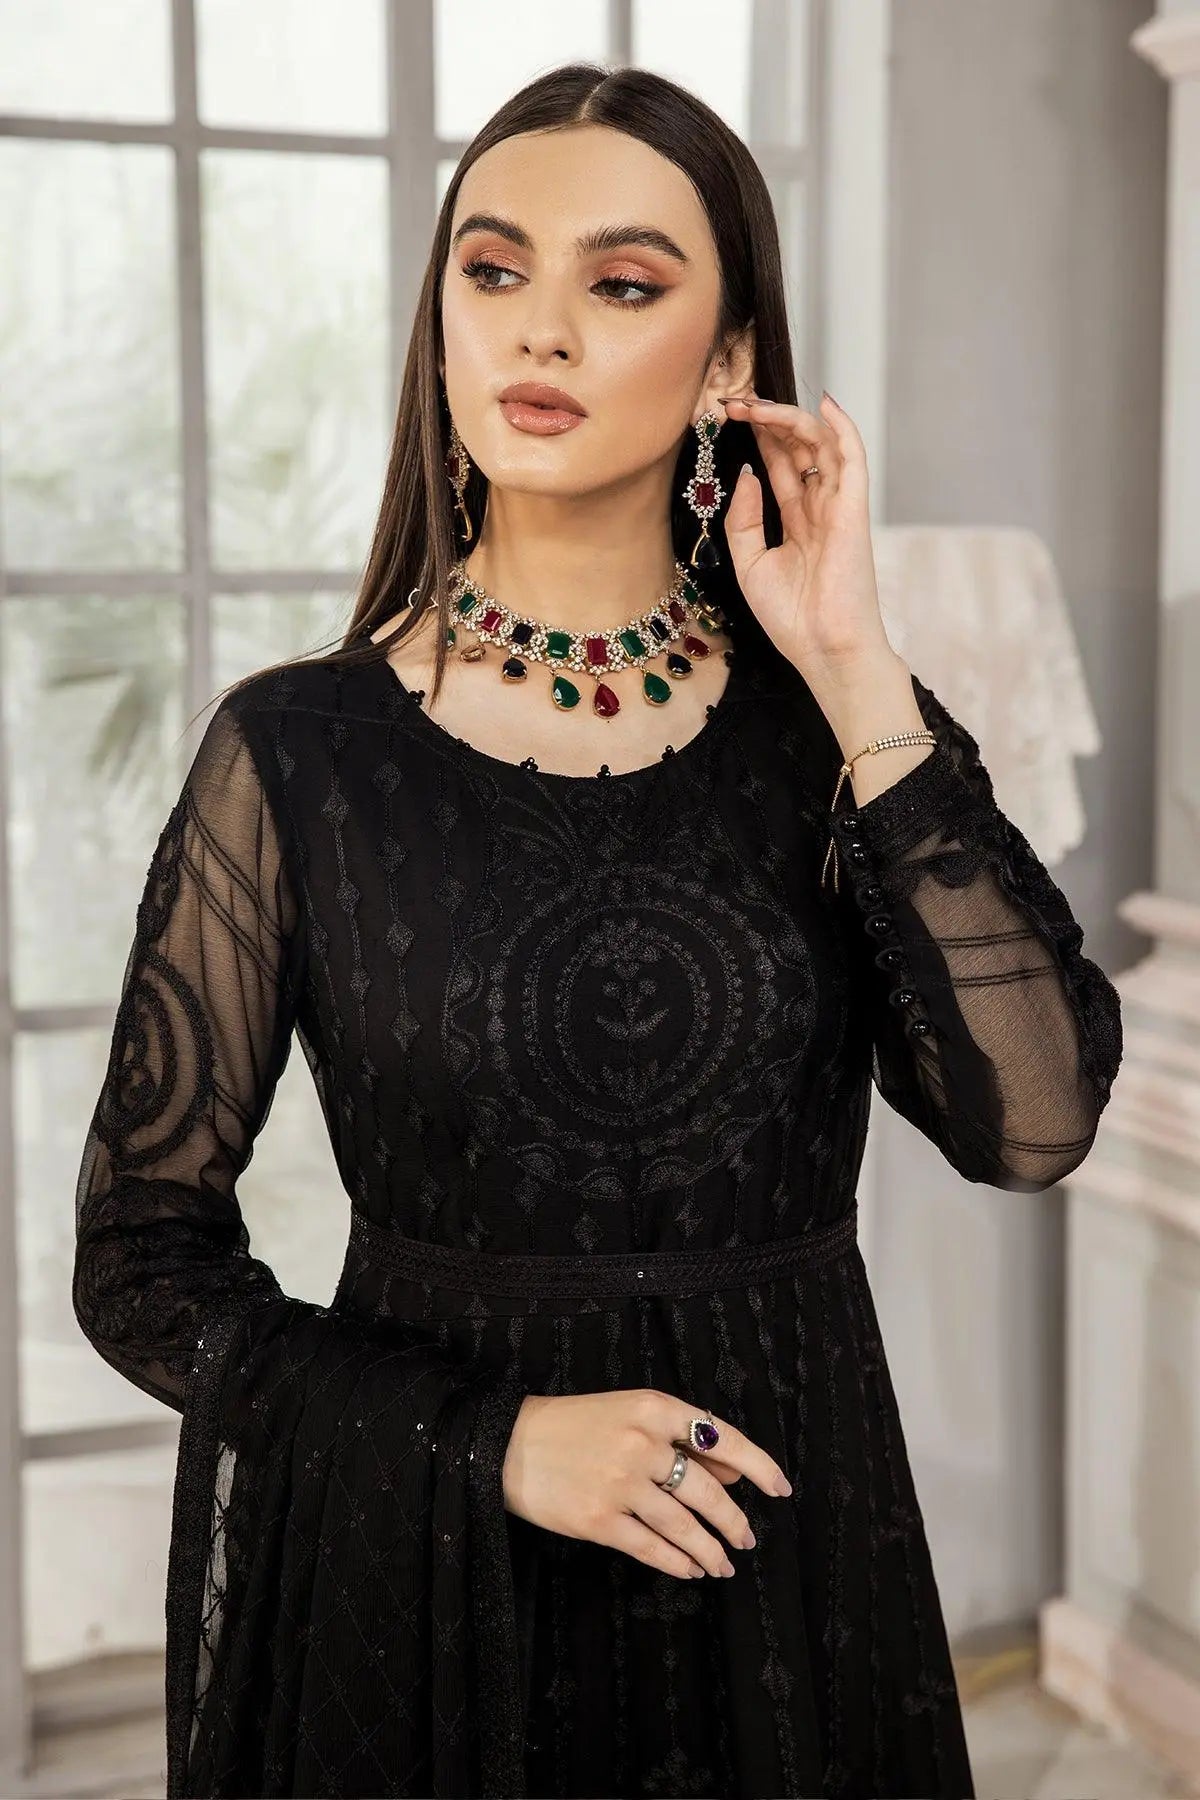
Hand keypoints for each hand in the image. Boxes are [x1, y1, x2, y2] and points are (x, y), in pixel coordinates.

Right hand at [501, 1388, 792, 1580]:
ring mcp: (621, 1484)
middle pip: (706, 1492)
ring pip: (684, 1527)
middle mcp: (642, 1444)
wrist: (508, 1443)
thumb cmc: (576, 1425)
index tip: (781, 1489)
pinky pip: (652, 1549)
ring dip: (710, 1551)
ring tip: (723, 1565)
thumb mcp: (631, 1414)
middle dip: (734, 1522)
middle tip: (747, 1539)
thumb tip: (737, 1474)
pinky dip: (678, 1564)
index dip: (758, 1466)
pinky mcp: (599, 1520)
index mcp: (654, 1408)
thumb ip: (682, 1439)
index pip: (722, 1437)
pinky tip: (690, 1571)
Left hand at [718, 390, 896, 688]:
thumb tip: (748, 473)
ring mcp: (838, 506)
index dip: (756, 437)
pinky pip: (852, 459)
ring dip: (787, 418)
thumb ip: (744, 519)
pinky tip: (824, 402)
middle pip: (797, 448)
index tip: (726, 416)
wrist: (823, 649)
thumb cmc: (792, 618)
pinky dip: (842, 428)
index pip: (780, 464)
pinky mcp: (854, 509)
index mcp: (798, 521)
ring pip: (819, 445)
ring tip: (753, 404)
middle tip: (732, 403)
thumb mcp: (750, 564)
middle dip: (765, 421)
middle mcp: (820, 507)